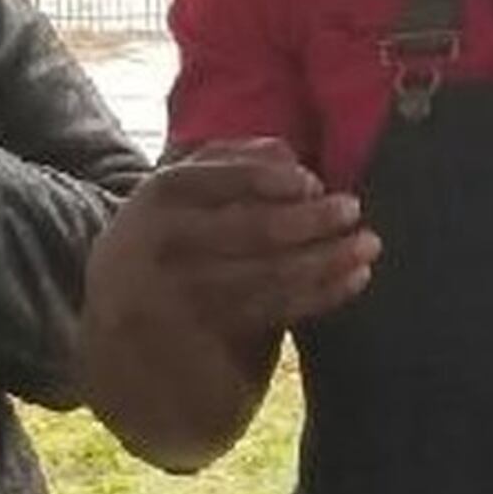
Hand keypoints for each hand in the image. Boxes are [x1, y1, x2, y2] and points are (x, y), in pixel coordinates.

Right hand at [88, 139, 378, 343]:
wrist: (124, 340)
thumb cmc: (171, 253)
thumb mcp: (182, 204)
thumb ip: (227, 167)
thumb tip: (288, 153)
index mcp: (158, 198)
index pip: (214, 178)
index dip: (266, 179)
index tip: (312, 182)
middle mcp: (161, 245)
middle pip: (248, 228)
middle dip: (309, 219)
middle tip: (352, 210)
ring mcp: (180, 295)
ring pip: (267, 274)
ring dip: (326, 260)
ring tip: (367, 247)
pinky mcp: (205, 335)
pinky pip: (273, 310)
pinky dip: (319, 294)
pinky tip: (351, 280)